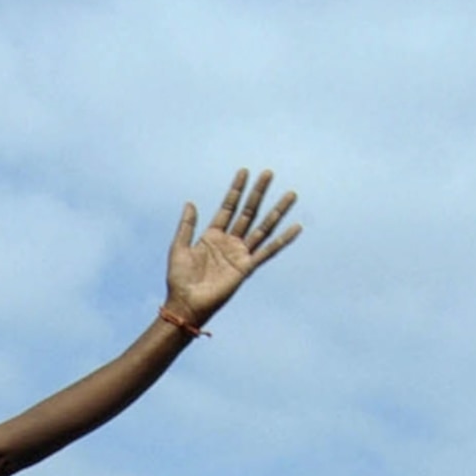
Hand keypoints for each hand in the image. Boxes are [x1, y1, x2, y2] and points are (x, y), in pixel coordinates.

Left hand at [165, 169, 300, 324]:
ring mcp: (240, 254)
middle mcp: (230, 243)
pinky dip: (283, 240)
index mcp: (213, 236)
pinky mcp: (246, 268)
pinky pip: (268, 252)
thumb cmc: (179, 280)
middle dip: (258, 193)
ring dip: (276, 211)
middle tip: (268, 173)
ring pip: (262, 227)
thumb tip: (190, 203)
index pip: (229, 207)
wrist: (185, 304)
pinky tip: (296, 227)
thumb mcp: (179, 247)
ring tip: (290, 195)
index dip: (236, 190)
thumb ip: (186, 226)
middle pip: (248, 212)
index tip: (244, 171)